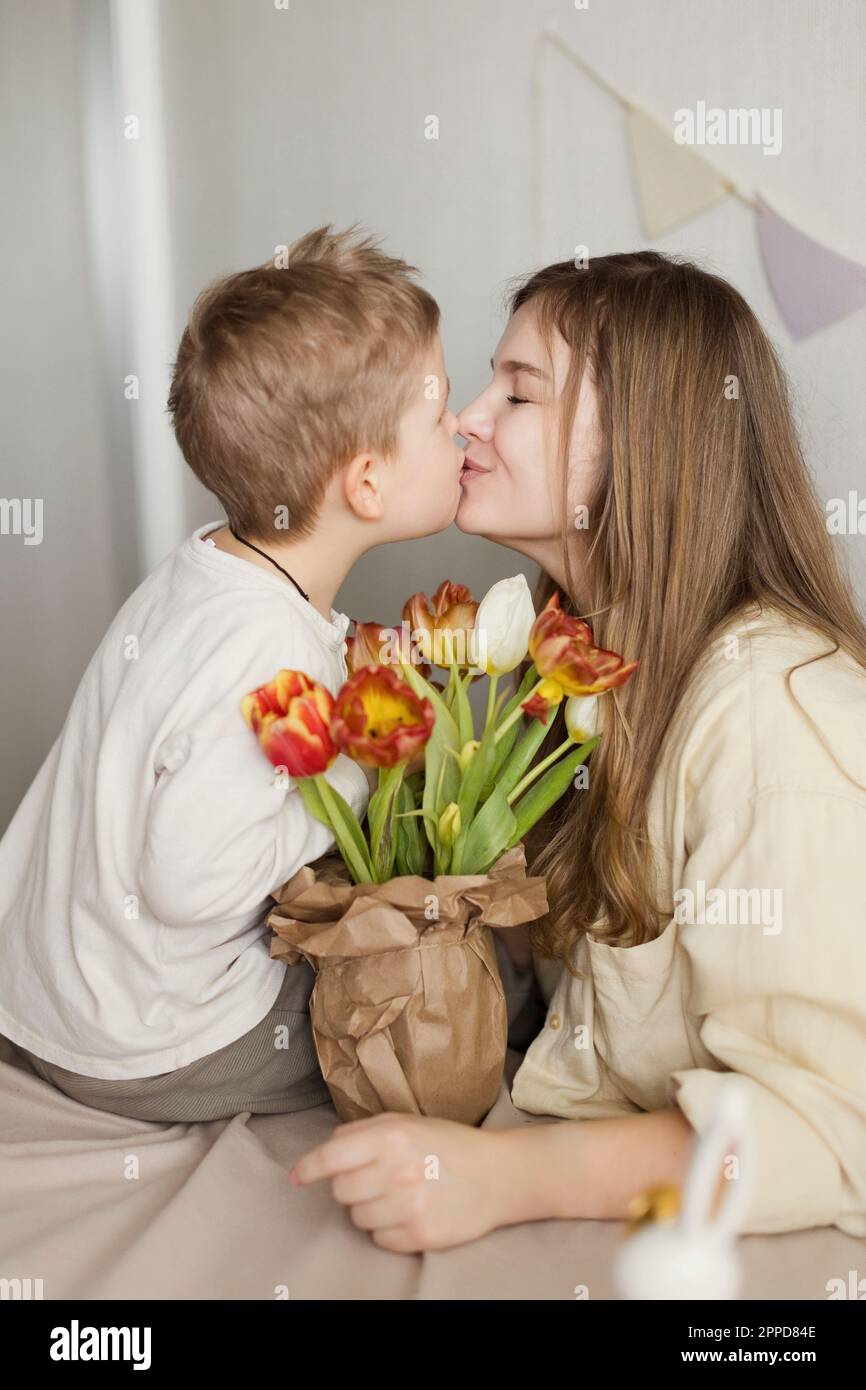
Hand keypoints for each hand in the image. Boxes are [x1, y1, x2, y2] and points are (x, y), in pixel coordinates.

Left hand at [289, 1112, 518, 1251]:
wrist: (496, 1175)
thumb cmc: (446, 1145)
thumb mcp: (406, 1122)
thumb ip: (362, 1132)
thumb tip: (323, 1151)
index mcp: (391, 1136)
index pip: (332, 1156)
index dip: (308, 1169)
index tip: (296, 1178)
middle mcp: (398, 1170)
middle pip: (341, 1191)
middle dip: (352, 1186)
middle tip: (379, 1177)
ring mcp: (410, 1206)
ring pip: (357, 1218)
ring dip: (370, 1209)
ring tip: (399, 1194)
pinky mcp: (421, 1235)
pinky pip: (379, 1240)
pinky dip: (389, 1229)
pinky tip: (410, 1213)